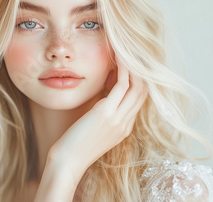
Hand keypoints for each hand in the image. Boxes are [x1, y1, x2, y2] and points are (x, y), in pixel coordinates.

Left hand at [47, 59, 148, 177]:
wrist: (68, 163)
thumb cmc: (75, 146)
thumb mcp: (95, 130)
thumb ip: (104, 114)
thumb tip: (104, 96)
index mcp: (124, 128)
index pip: (139, 100)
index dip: (138, 80)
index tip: (131, 65)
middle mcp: (126, 123)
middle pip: (144, 91)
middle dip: (141, 71)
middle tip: (133, 53)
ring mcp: (119, 118)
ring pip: (137, 86)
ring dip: (134, 66)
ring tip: (127, 49)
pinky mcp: (107, 113)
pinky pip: (122, 85)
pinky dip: (123, 69)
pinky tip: (119, 57)